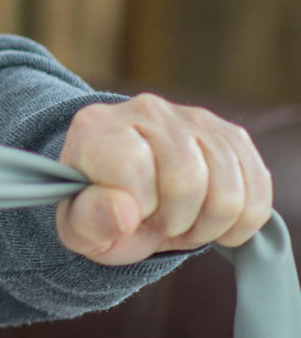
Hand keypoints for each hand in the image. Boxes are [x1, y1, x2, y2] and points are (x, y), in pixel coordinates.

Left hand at [55, 94, 273, 264]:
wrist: (128, 196)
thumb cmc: (100, 212)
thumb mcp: (79, 227)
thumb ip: (89, 221)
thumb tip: (123, 213)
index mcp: (97, 126)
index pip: (134, 167)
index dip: (139, 207)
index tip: (129, 217)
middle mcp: (146, 109)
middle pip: (187, 180)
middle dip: (177, 221)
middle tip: (159, 225)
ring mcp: (193, 117)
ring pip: (228, 189)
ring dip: (209, 224)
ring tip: (183, 222)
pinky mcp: (231, 134)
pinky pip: (257, 188)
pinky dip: (240, 220)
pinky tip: (212, 220)